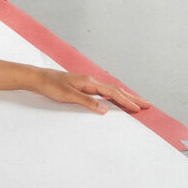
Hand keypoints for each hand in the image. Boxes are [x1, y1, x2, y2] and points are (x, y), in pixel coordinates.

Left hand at [33, 68, 148, 114]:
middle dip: (132, 98)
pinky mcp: (83, 86)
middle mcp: (91, 81)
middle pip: (116, 90)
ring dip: (125, 96)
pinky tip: (115, 100)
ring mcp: (87, 83)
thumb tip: (105, 109)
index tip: (139, 108)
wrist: (39, 78)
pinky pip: (104, 92)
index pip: (112, 93)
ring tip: (137, 102)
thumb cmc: (51, 86)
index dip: (126, 101)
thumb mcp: (68, 95)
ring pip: (111, 90)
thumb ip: (87, 102)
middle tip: (148, 104)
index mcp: (89, 83)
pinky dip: (114, 96)